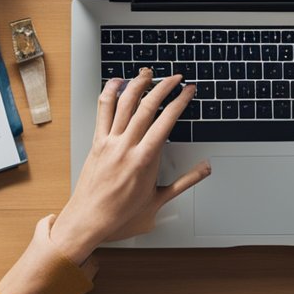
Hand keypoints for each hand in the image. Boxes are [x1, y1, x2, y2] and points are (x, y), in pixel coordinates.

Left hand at [50, 69, 209, 263]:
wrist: (88, 221)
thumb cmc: (120, 216)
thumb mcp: (159, 200)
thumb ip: (185, 181)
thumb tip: (205, 169)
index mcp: (144, 160)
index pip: (166, 121)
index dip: (180, 101)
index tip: (188, 90)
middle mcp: (126, 146)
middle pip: (147, 106)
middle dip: (164, 86)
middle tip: (175, 77)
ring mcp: (109, 142)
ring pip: (123, 103)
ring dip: (137, 83)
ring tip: (149, 72)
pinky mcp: (96, 142)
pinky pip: (102, 111)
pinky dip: (109, 93)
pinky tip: (116, 83)